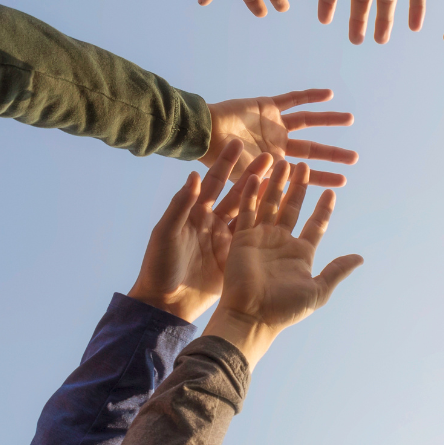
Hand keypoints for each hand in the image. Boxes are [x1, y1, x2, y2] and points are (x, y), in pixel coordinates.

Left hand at [129, 140, 272, 321]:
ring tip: (283, 179)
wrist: (166, 302)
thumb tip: (194, 176)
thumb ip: (180, 205)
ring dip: (265, 195)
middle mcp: (211, 221)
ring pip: (249, 212)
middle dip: (253, 173)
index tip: (238, 142)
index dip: (225, 163)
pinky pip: (253, 236)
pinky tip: (283, 210)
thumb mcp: (166, 233)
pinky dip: (267, 223)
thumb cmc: (159, 265)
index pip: (212, 181)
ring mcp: (224, 238)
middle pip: (236, 192)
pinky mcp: (233, 256)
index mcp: (194, 212)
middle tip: (272, 155)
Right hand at [203, 162, 363, 365]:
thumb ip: (337, 271)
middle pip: (292, 207)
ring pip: (271, 203)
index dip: (323, 208)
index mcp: (301, 253)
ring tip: (283, 162)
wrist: (252, 315)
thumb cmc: (285, 308)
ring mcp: (261, 238)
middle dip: (299, 187)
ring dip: (276, 183)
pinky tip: (255, 175)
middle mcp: (282, 242)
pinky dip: (250, 193)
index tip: (332, 191)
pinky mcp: (242, 238)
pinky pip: (247, 211)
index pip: (315, 224)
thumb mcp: (318, 290)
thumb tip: (360, 258)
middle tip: (303, 165)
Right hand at [204, 89, 357, 187]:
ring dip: (328, 121)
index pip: (304, 174)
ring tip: (350, 119)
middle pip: (311, 150)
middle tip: (355, 158)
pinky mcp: (267, 106)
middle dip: (332, 154)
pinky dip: (310, 96)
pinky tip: (329, 94)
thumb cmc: (219, 161)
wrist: (203, 133)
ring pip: (307, 122)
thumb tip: (286, 204)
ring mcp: (273, 125)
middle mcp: (276, 144)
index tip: (343, 182)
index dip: (323, 178)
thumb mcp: (245, 182)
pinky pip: (293, 99)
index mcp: (272, 165)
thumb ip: (266, 190)